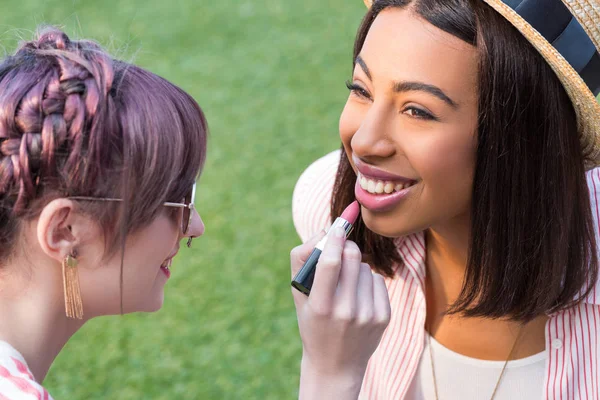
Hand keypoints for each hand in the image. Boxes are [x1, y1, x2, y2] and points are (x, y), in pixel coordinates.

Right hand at [291, 228, 390, 398]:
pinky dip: (366, 281)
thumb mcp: (299, 295)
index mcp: (320, 306)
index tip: (338, 226)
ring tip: (345, 286)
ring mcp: (367, 315)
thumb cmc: (313, 322)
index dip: (335, 239)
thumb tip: (325, 232)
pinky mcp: (383, 317)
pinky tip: (358, 297)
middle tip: (340, 250)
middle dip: (345, 247)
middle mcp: (346, 311)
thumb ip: (302, 259)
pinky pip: (376, 280)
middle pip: (352, 256)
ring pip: (364, 267)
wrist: (336, 365)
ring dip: (354, 267)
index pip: (331, 262)